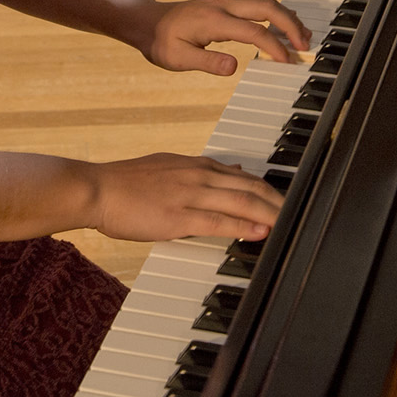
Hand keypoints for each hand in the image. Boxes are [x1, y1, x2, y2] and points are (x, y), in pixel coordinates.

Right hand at [88, 153, 283, 241]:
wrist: (96, 188)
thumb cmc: (126, 183)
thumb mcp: (169, 166)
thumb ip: (201, 169)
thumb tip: (232, 169)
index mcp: (195, 164)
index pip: (242, 176)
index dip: (268, 189)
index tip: (285, 200)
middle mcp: (197, 175)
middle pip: (249, 187)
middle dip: (278, 201)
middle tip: (300, 214)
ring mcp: (189, 194)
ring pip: (240, 202)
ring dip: (270, 213)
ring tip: (291, 223)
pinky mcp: (178, 216)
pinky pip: (218, 221)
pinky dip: (243, 226)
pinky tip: (260, 232)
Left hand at [131, 0, 310, 76]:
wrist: (148, 21)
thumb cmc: (161, 42)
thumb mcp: (177, 58)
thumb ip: (206, 62)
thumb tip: (234, 68)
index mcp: (213, 20)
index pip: (253, 31)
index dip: (273, 46)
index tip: (287, 61)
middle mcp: (224, 6)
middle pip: (267, 7)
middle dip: (291, 25)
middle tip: (305, 47)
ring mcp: (227, 3)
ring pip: (266, 2)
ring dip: (287, 17)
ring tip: (302, 38)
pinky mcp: (227, 5)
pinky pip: (258, 4)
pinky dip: (277, 14)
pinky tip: (284, 28)